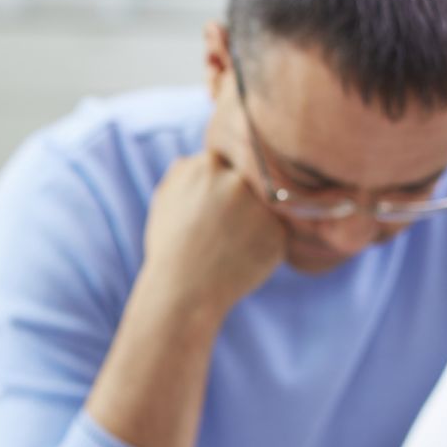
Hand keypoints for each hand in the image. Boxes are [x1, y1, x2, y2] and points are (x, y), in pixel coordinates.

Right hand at [142, 148, 286, 321]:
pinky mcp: (278, 231)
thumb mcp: (166, 198)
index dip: (228, 178)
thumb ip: (187, 170)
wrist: (183, 291)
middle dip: (246, 193)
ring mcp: (259, 205)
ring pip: (269, 199)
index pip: (233, 156)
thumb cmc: (171, 245)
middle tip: (230, 220)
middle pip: (253, 175)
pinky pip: (279, 226)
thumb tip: (209, 156)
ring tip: (234, 239)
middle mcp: (236, 180)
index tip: (221, 198)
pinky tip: (243, 254)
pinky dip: (266, 239)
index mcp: (207, 165)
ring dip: (259, 214)